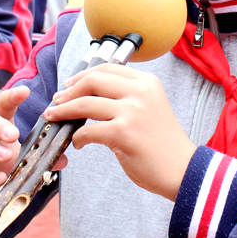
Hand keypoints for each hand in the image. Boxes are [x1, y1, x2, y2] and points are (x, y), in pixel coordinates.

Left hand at [48, 64, 194, 200]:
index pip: (107, 69)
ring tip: (55, 118)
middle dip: (69, 91)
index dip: (83, 76)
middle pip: (93, 80)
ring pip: (85, 104)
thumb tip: (87, 95)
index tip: (70, 85)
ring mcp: (132, 111)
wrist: (181, 168)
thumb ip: (126, 97)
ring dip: (64, 111)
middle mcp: (141, 92)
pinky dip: (77, 137)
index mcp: (147, 82)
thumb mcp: (149, 107)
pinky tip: (77, 143)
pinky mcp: (123, 132)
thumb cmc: (162, 142)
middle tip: (57, 101)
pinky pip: (87, 130)